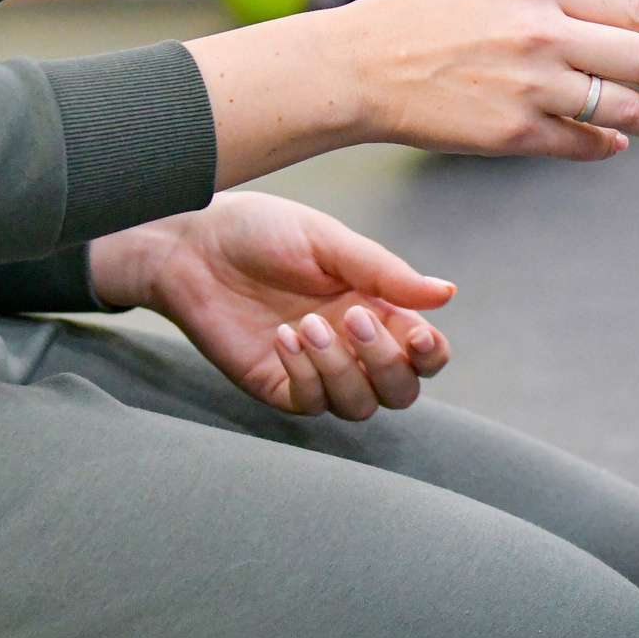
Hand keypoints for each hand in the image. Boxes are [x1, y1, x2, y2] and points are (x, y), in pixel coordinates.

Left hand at [91, 193, 452, 420]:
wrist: (192, 242)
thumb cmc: (261, 231)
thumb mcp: (328, 242)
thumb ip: (386, 272)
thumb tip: (446, 293)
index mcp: (377, 309)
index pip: (425, 353)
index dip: (431, 355)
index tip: (417, 334)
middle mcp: (352, 347)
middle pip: (401, 391)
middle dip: (386, 364)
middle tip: (353, 318)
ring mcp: (315, 371)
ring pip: (358, 406)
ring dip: (341, 370)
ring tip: (308, 325)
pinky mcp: (277, 385)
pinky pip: (311, 405)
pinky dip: (305, 375)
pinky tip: (284, 337)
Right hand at [187, 0, 638, 187]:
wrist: (358, 66)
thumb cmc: (422, 22)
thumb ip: (555, 0)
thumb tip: (619, 26)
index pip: (638, 7)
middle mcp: (544, 31)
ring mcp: (532, 84)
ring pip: (623, 108)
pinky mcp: (515, 133)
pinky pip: (583, 144)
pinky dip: (605, 147)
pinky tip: (610, 145)